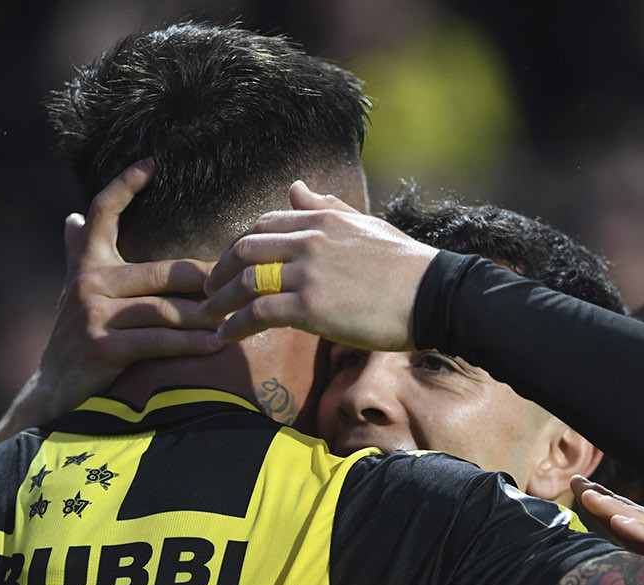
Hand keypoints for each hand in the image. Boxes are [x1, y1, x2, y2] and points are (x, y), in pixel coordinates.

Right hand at [0, 159, 218, 450]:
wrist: (54, 388)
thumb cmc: (77, 336)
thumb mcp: (75, 291)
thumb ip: (78, 254)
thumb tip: (73, 218)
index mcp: (87, 262)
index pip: (102, 212)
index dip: (123, 185)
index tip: (151, 163)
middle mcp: (88, 281)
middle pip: (162, 270)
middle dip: (207, 279)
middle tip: (245, 280)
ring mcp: (92, 313)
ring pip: (165, 308)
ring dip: (206, 316)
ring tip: (239, 317)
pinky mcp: (101, 345)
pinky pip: (157, 340)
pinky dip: (189, 344)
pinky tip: (217, 344)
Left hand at [199, 181, 439, 348]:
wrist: (434, 296)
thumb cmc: (407, 266)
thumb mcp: (366, 225)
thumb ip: (328, 207)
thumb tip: (296, 187)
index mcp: (323, 219)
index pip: (265, 224)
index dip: (239, 245)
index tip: (229, 264)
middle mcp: (309, 240)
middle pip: (245, 248)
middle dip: (219, 270)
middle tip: (208, 291)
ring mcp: (308, 272)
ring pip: (246, 280)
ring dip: (220, 301)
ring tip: (208, 319)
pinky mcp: (310, 307)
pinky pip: (258, 313)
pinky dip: (235, 326)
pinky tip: (225, 337)